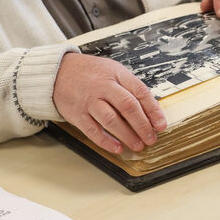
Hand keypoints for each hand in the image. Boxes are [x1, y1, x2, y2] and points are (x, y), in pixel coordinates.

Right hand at [53, 53, 167, 154]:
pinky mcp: (77, 114)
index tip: (161, 125)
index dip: (153, 110)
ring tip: (138, 145)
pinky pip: (93, 130)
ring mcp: (89, 101)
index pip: (140, 92)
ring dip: (127, 135)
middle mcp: (104, 87)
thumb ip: (130, 88)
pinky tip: (117, 148)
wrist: (58, 71)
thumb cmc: (91, 73)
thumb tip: (151, 110)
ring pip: (111, 119)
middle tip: (151, 138)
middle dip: (143, 125)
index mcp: (117, 75)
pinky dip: (106, 141)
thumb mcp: (114, 71)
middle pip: (128, 107)